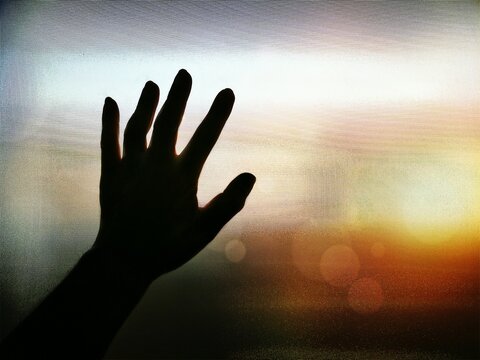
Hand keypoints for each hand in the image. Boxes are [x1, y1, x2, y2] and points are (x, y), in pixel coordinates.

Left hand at [94, 70, 254, 279]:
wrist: (123, 262)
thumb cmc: (167, 248)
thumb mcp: (204, 231)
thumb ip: (228, 204)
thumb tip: (250, 175)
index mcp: (181, 178)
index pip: (205, 138)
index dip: (217, 114)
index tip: (227, 92)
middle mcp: (155, 166)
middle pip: (168, 123)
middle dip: (177, 97)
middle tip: (183, 73)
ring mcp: (130, 168)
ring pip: (138, 128)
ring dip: (146, 104)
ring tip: (152, 84)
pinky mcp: (111, 175)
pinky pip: (108, 143)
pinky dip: (109, 121)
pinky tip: (110, 102)